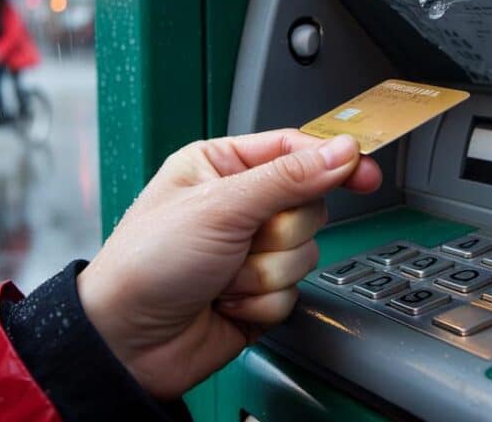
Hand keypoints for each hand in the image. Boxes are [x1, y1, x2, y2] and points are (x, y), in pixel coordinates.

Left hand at [77, 130, 381, 398]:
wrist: (126, 342)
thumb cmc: (145, 263)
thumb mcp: (219, 207)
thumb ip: (288, 177)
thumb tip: (341, 153)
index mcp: (221, 166)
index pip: (294, 150)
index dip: (332, 161)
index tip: (365, 173)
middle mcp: (238, 205)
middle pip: (308, 205)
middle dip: (277, 232)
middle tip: (240, 240)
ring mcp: (249, 250)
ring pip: (304, 252)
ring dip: (263, 272)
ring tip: (220, 275)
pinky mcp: (258, 292)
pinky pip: (292, 292)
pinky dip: (259, 301)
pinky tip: (223, 300)